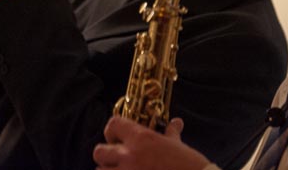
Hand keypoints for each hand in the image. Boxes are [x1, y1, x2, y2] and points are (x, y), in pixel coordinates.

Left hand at [93, 117, 210, 169]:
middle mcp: (130, 155)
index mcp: (141, 138)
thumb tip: (176, 122)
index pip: (113, 124)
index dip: (112, 131)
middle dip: (104, 156)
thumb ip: (171, 133)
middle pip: (98, 151)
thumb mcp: (178, 146)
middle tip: (116, 160)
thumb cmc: (188, 165)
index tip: (117, 138)